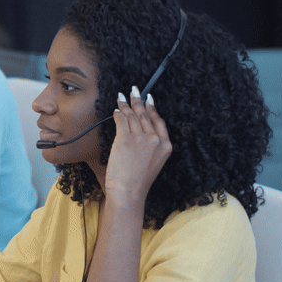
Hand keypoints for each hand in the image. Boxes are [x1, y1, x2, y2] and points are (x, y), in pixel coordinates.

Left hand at [105, 86, 171, 203]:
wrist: (128, 191)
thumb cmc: (137, 182)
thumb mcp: (153, 163)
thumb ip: (151, 148)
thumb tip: (139, 134)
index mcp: (165, 146)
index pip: (159, 121)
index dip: (153, 108)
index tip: (149, 99)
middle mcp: (155, 140)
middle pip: (146, 115)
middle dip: (139, 100)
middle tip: (134, 90)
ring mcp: (141, 138)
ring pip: (133, 116)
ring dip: (126, 104)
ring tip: (122, 96)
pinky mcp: (126, 139)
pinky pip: (121, 120)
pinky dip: (118, 113)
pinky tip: (116, 109)